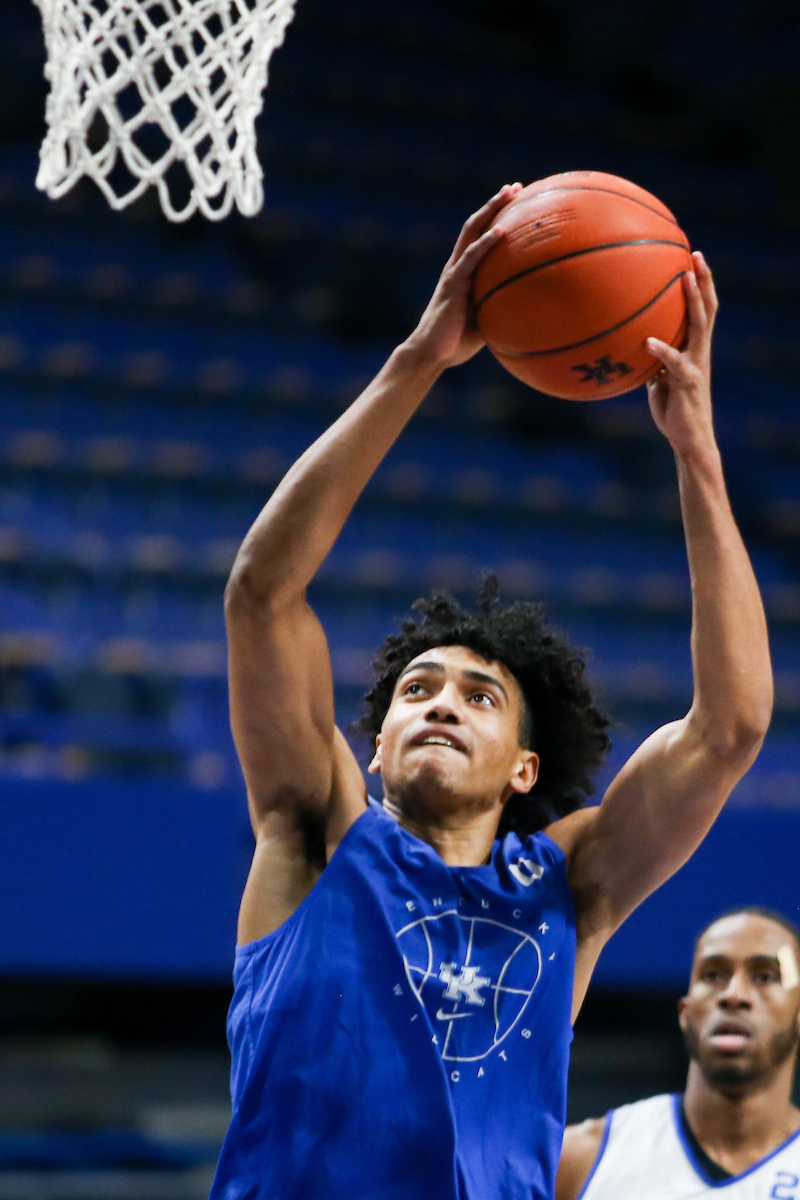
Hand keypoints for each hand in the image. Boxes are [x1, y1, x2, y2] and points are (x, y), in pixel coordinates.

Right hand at [404, 183, 523, 367]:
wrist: (431, 354)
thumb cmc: (458, 343)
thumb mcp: (488, 322)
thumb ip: (503, 308)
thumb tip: (534, 309)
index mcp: (465, 273)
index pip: (481, 237)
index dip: (497, 218)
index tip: (518, 203)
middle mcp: (458, 266)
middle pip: (476, 225)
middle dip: (495, 204)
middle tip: (515, 187)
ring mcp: (454, 273)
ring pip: (472, 232)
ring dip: (491, 210)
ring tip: (509, 193)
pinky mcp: (452, 284)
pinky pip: (470, 259)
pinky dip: (485, 243)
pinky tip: (500, 231)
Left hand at [645, 251, 718, 457]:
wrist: (687, 437)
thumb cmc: (672, 408)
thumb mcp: (658, 379)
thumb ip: (651, 361)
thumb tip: (631, 346)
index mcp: (693, 348)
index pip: (701, 309)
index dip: (699, 283)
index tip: (691, 257)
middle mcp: (699, 351)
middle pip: (707, 307)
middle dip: (702, 280)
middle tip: (694, 254)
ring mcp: (696, 364)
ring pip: (699, 326)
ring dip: (693, 301)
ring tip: (684, 279)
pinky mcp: (687, 382)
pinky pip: (675, 362)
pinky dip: (663, 350)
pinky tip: (649, 341)